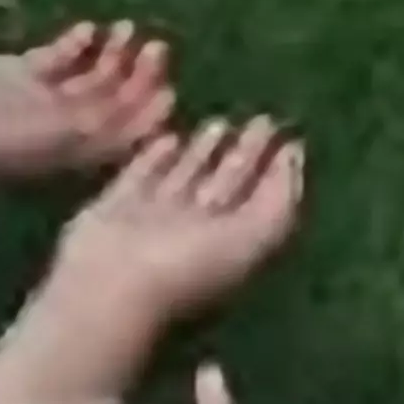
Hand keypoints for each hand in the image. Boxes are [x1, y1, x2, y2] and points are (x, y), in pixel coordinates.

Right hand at [0, 20, 178, 178]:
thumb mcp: (20, 135)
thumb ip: (71, 134)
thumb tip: (127, 136)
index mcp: (51, 156)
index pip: (113, 142)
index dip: (146, 122)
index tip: (172, 96)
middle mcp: (46, 132)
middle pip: (106, 109)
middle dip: (136, 83)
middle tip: (160, 50)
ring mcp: (28, 102)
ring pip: (85, 82)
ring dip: (112, 59)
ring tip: (131, 31)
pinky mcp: (9, 73)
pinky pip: (55, 62)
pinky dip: (76, 48)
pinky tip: (89, 29)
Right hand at [50, 113, 309, 324]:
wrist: (109, 284)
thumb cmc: (186, 264)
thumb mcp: (253, 236)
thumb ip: (280, 200)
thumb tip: (294, 157)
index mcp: (232, 241)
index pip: (262, 200)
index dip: (278, 172)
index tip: (292, 138)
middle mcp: (197, 229)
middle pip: (228, 184)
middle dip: (246, 154)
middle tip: (263, 120)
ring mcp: (156, 217)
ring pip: (187, 177)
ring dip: (205, 151)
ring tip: (221, 122)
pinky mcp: (118, 205)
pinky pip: (143, 173)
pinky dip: (157, 156)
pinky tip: (168, 136)